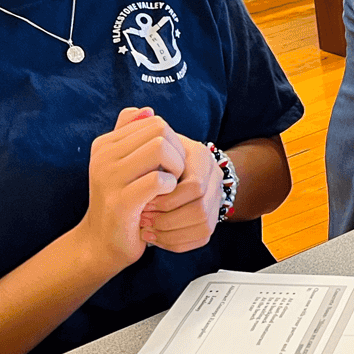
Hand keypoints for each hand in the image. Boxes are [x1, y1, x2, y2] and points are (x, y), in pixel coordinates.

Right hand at [78, 107, 181, 271]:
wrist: (100, 243)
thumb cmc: (120, 202)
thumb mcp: (121, 165)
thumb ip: (130, 135)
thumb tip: (147, 111)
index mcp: (104, 144)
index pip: (152, 121)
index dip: (171, 140)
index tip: (169, 163)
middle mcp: (103, 157)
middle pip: (159, 130)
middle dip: (177, 151)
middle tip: (175, 174)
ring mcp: (110, 178)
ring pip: (160, 148)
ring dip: (176, 167)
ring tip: (171, 184)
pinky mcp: (121, 202)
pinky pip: (158, 180)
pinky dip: (170, 187)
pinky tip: (165, 198)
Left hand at [140, 134, 221, 252]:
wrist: (170, 183)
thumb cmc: (153, 163)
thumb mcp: (149, 143)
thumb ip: (139, 127)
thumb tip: (138, 111)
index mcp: (201, 158)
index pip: (194, 185)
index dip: (166, 193)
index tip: (142, 193)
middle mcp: (214, 179)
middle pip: (199, 209)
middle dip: (167, 215)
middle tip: (142, 215)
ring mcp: (215, 204)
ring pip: (201, 226)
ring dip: (169, 230)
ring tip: (145, 226)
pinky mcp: (209, 225)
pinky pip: (199, 238)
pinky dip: (174, 241)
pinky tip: (154, 237)